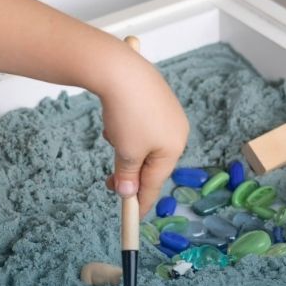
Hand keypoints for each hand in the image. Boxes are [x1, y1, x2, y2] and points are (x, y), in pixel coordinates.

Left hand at [100, 50, 188, 213]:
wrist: (120, 69)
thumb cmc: (127, 113)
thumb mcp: (126, 151)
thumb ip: (127, 174)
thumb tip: (127, 192)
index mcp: (174, 147)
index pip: (156, 183)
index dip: (142, 202)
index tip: (131, 215)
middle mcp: (177, 130)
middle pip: (151, 163)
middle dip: (129, 170)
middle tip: (108, 180)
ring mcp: (168, 112)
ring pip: (143, 143)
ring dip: (125, 147)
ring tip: (110, 135)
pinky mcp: (156, 98)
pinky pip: (141, 125)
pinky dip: (126, 130)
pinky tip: (114, 120)